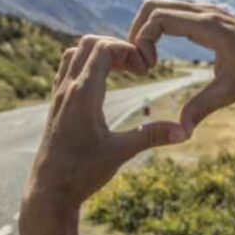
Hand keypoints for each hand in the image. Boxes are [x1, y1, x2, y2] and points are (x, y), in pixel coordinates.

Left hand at [24, 36, 187, 210]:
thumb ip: (152, 137)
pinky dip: (86, 65)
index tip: (144, 69)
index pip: (102, 48)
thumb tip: (185, 131)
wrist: (49, 191)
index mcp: (83, 94)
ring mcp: (59, 96)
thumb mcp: (120, 153)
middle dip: (115, 46)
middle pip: (87, 43)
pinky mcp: (56, 106)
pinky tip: (103, 85)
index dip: (127, 49)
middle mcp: (67, 89)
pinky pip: (67, 70)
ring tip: (122, 71)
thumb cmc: (82, 172)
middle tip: (136, 67)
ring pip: (74, 54)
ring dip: (98, 54)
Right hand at [128, 0, 234, 132]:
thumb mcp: (230, 93)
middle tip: (139, 62)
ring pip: (164, 5)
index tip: (147, 68)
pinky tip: (159, 53)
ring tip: (146, 59)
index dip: (143, 40)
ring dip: (147, 28)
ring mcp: (210, 12)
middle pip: (155, 4)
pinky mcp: (211, 18)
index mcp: (210, 26)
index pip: (159, 17)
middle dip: (138, 30)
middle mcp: (208, 13)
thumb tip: (180, 132)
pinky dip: (159, 27)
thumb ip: (202, 108)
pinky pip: (176, 13)